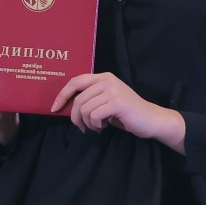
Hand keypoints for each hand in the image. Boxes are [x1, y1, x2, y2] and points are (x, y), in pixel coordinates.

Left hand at [50, 72, 185, 151]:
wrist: (151, 119)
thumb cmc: (126, 113)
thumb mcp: (106, 100)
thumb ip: (91, 98)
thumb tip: (66, 106)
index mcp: (103, 77)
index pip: (75, 81)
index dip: (62, 95)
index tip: (54, 108)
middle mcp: (107, 80)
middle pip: (78, 99)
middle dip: (75, 117)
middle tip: (82, 127)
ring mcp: (112, 90)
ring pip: (84, 109)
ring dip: (88, 123)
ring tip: (97, 127)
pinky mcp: (117, 103)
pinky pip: (94, 116)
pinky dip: (95, 125)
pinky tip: (104, 127)